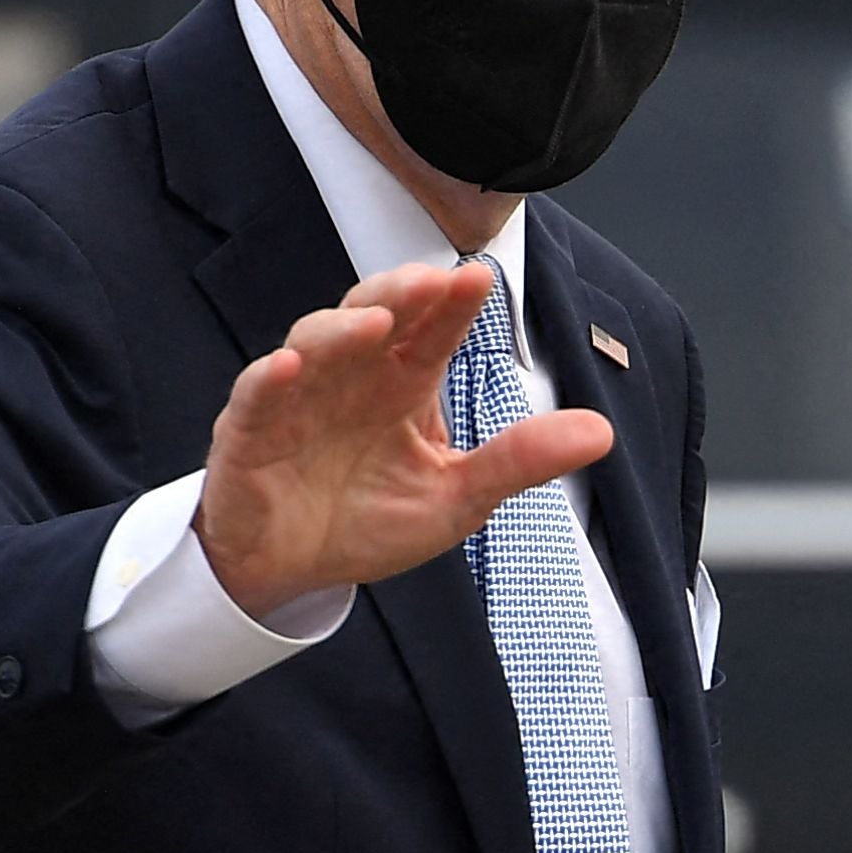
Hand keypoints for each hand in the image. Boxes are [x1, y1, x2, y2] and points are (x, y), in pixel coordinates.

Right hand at [195, 261, 611, 619]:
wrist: (292, 571)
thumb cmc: (368, 519)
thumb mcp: (457, 496)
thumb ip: (519, 460)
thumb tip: (602, 432)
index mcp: (403, 383)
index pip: (432, 330)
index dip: (452, 304)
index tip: (481, 281)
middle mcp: (352, 376)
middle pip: (373, 314)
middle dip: (400, 294)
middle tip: (433, 282)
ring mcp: (297, 398)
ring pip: (314, 341)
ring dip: (341, 329)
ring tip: (374, 324)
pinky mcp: (249, 433)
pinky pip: (255, 397)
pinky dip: (268, 380)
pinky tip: (286, 367)